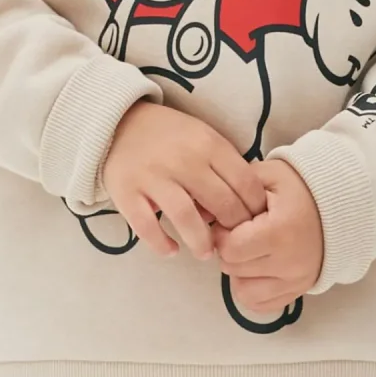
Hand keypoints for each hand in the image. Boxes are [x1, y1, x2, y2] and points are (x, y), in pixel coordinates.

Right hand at [101, 99, 269, 260]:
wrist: (119, 123)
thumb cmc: (171, 136)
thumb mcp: (204, 137)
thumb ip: (225, 165)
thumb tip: (248, 202)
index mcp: (208, 144)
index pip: (245, 183)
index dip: (255, 209)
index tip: (255, 223)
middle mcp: (183, 160)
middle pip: (222, 203)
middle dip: (233, 229)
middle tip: (234, 242)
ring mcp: (153, 176)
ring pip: (186, 218)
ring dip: (201, 241)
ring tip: (206, 253)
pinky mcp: (126, 192)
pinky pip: (146, 226)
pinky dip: (161, 244)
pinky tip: (171, 251)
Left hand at [213, 155, 323, 317]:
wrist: (340, 207)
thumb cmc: (299, 189)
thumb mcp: (268, 175)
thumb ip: (233, 188)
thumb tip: (200, 211)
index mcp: (280, 232)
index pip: (229, 248)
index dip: (222, 233)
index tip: (231, 221)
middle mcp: (289, 263)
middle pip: (232, 268)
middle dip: (229, 250)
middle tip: (241, 233)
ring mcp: (295, 281)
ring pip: (242, 290)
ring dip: (238, 271)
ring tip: (251, 250)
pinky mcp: (298, 292)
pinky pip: (259, 304)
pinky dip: (251, 289)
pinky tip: (258, 267)